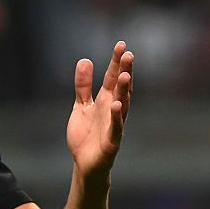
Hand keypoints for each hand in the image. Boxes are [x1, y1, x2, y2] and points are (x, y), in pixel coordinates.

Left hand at [66, 41, 133, 180]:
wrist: (84, 163)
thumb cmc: (86, 135)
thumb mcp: (81, 106)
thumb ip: (83, 85)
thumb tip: (85, 60)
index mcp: (105, 101)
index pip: (113, 77)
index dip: (117, 62)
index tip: (121, 45)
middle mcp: (113, 110)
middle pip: (120, 88)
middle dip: (124, 72)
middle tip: (128, 54)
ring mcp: (114, 125)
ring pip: (122, 106)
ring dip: (124, 92)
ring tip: (125, 76)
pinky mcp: (112, 141)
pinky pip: (116, 128)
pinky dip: (117, 117)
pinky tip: (117, 105)